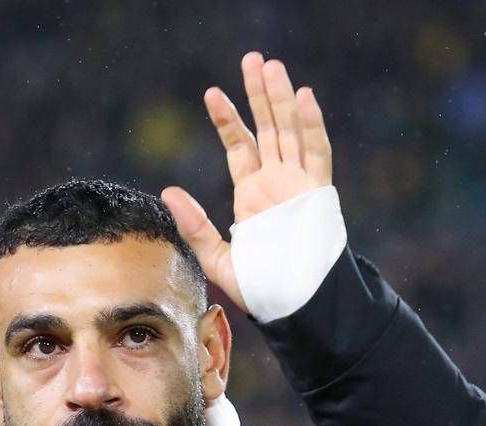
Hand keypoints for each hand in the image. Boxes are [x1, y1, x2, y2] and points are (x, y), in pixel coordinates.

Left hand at [161, 51, 333, 311]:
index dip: (228, 119)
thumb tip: (166, 193)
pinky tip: (303, 97)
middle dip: (259, 95)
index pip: (241, 146)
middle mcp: (276, 183)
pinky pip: (317, 152)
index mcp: (253, 194)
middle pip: (268, 128)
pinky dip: (312, 125)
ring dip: (282, 99)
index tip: (211, 94)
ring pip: (291, 131)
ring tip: (270, 67)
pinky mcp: (318, 194)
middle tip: (251, 60)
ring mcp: (298, 185)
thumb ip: (195, 226)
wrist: (294, 305)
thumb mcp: (217, 258)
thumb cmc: (261, 288)